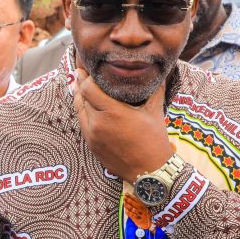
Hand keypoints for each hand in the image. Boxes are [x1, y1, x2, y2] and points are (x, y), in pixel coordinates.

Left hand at [73, 67, 173, 182]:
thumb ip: (155, 88)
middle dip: (81, 83)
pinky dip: (83, 112)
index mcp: (112, 112)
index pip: (88, 88)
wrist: (150, 172)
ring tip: (80, 84)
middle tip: (82, 71)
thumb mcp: (154, 111)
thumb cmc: (154, 140)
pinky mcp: (91, 145)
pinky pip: (82, 123)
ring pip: (79, 110)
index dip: (86, 76)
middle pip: (81, 97)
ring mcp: (92, 135)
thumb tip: (160, 70)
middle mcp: (98, 123)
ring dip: (80, 97)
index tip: (87, 67)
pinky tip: (86, 105)